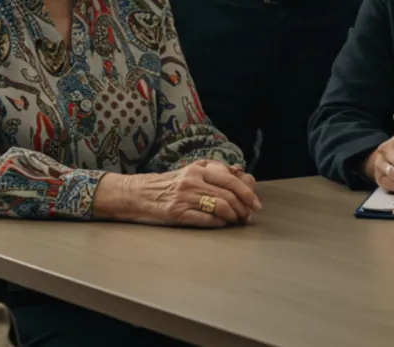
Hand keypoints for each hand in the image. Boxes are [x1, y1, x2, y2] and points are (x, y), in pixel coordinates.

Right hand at [94, 160, 261, 227]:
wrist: (137, 194)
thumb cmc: (168, 184)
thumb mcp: (190, 171)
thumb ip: (215, 171)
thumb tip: (243, 174)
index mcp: (198, 168)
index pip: (230, 179)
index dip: (247, 192)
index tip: (256, 203)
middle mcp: (192, 180)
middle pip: (228, 194)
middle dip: (244, 207)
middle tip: (249, 216)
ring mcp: (184, 197)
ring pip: (219, 206)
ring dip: (234, 216)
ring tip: (238, 221)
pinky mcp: (177, 213)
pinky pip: (205, 219)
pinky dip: (219, 223)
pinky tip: (223, 225)